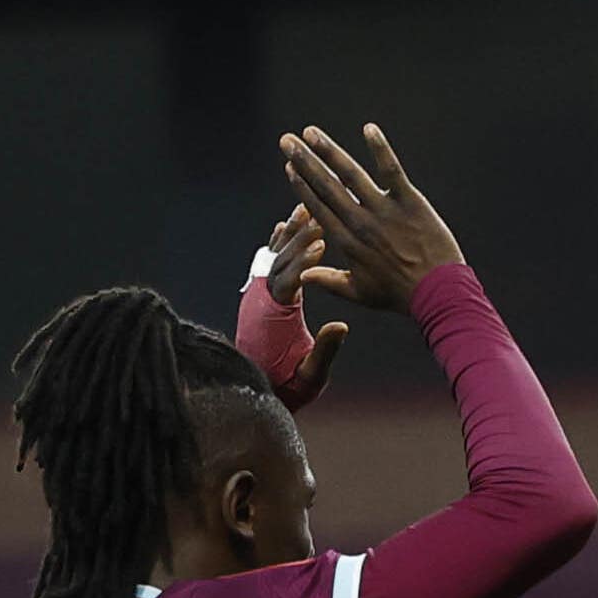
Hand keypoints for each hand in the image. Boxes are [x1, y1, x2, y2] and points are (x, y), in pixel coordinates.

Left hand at [248, 201, 349, 408]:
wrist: (256, 388)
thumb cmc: (288, 383)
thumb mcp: (310, 374)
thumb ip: (324, 349)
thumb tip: (341, 326)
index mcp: (275, 315)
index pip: (290, 280)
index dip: (304, 262)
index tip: (321, 244)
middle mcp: (262, 299)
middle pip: (280, 260)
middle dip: (299, 238)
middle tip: (318, 216)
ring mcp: (259, 294)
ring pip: (273, 256)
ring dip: (289, 233)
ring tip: (304, 208)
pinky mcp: (261, 294)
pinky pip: (269, 262)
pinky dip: (278, 243)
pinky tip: (285, 224)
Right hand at [276, 122, 463, 313]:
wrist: (438, 294)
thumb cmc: (400, 295)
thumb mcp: (360, 294)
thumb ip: (329, 281)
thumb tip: (302, 277)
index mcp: (348, 242)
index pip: (317, 207)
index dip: (301, 185)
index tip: (289, 167)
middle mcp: (361, 223)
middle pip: (326, 186)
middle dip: (304, 161)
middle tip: (287, 141)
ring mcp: (385, 210)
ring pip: (351, 174)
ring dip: (329, 151)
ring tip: (311, 132)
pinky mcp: (410, 202)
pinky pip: (392, 170)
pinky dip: (380, 149)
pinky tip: (369, 129)